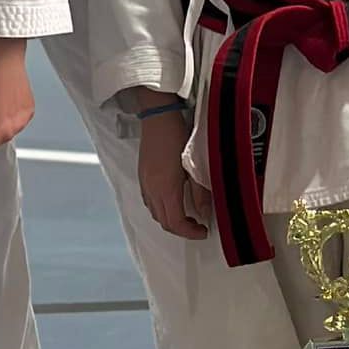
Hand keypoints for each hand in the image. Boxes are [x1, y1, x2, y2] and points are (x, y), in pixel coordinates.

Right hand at [138, 104, 211, 239]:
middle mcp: (152, 189)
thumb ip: (199, 191)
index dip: (190, 232)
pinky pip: (150, 202)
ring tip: (187, 216)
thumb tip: (205, 211)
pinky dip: (162, 209)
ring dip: (171, 220)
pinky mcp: (143, 176)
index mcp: (165, 187)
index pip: (175, 222)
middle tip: (197, 226)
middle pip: (164, 222)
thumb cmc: (176, 134)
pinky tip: (173, 202)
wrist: (158, 116)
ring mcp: (145, 183)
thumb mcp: (193, 165)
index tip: (202, 231)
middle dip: (181, 229)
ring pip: (156, 213)